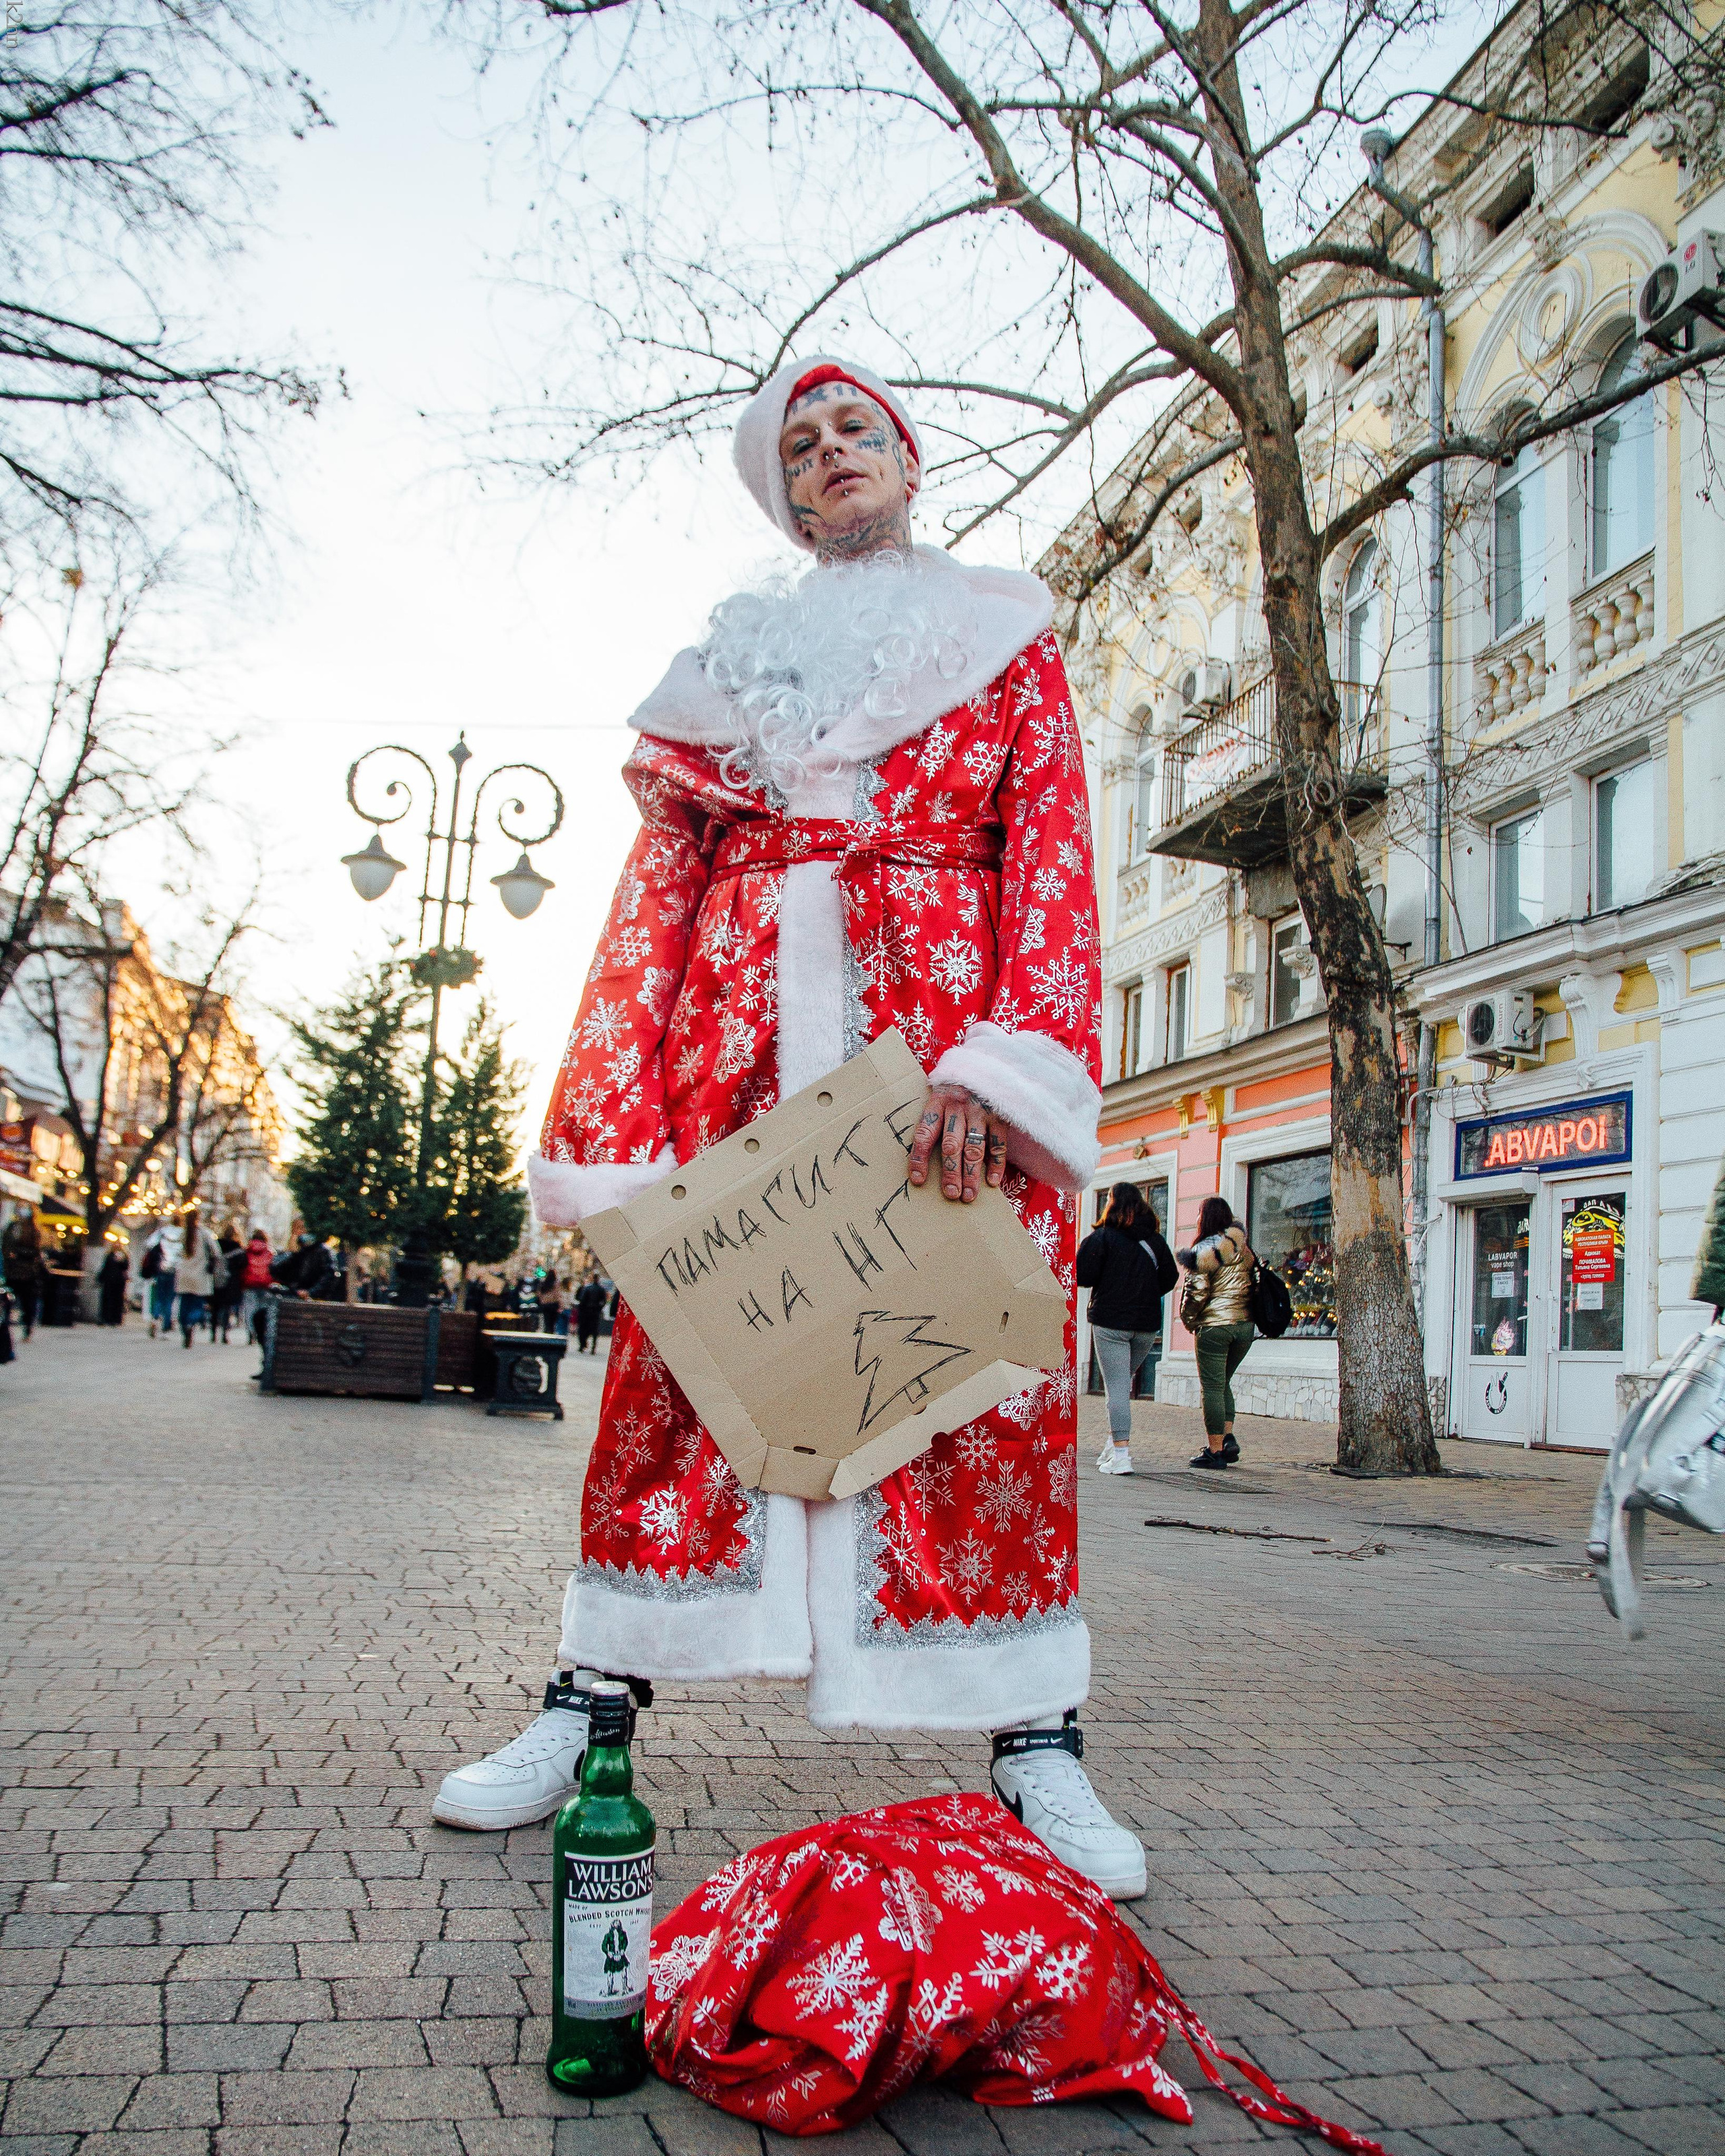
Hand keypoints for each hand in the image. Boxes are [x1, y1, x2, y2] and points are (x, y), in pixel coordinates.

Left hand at [907, 1085, 1009, 1203]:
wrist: (984, 1065)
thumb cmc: (955, 1089)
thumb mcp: (939, 1097)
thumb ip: (932, 1121)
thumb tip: (920, 1159)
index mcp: (938, 1103)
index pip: (924, 1134)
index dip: (919, 1158)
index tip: (918, 1180)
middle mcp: (958, 1108)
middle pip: (952, 1145)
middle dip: (951, 1173)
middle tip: (951, 1194)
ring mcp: (980, 1112)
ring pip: (974, 1148)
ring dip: (972, 1174)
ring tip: (969, 1196)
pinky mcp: (999, 1116)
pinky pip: (998, 1144)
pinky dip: (996, 1164)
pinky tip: (992, 1182)